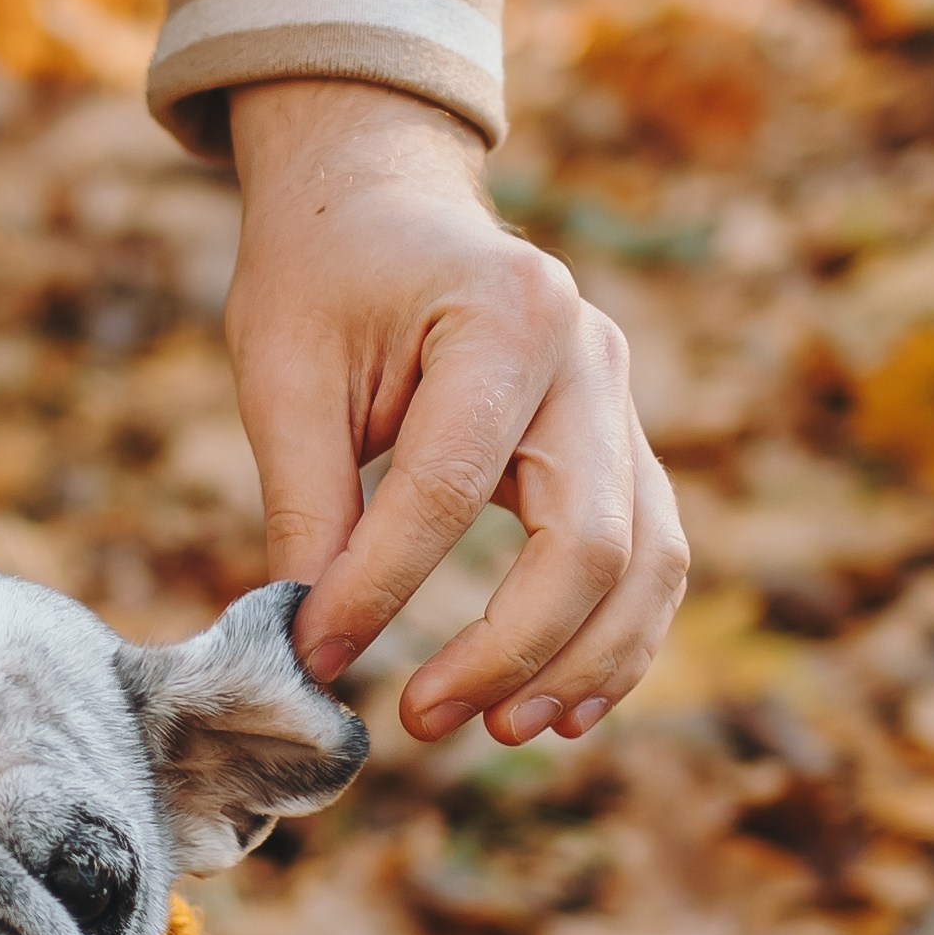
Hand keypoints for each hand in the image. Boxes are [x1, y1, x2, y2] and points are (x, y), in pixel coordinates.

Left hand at [224, 78, 687, 744]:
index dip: (381, 585)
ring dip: (581, 664)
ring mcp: (621, 398)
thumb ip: (305, 502)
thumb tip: (313, 643)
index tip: (313, 654)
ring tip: (500, 732)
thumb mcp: (283, 371)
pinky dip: (616, 640)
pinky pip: (650, 556)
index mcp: (505, 312)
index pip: (449, 484)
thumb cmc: (321, 275)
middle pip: (585, 540)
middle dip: (507, 647)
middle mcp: (589, 355)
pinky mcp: (623, 443)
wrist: (381, 201)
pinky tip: (562, 707)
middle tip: (420, 718)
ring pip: (644, 561)